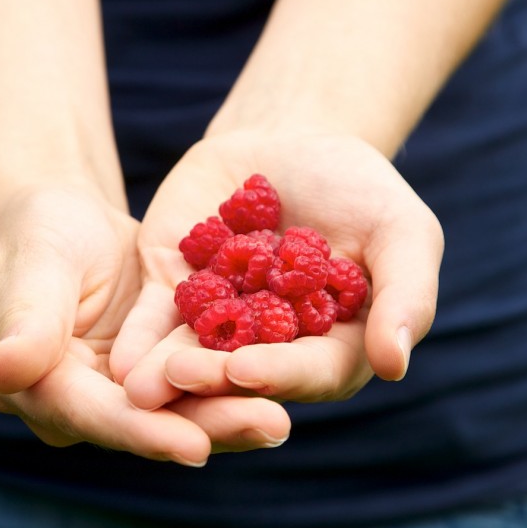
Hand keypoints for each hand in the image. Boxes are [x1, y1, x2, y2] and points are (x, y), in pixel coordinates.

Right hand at [0, 185, 289, 465]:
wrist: (67, 222)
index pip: (90, 417)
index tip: (193, 446)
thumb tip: (5, 373)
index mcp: (29, 388)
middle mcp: (76, 406)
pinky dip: (236, 385)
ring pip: (178, 413)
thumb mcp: (31, 262)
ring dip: (232, 416)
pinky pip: (196, 385)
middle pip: (145, 425)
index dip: (141, 431)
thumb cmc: (38, 231)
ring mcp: (116, 394)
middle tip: (271, 429)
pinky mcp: (152, 375)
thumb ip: (26, 317)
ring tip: (283, 418)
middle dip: (208, 429)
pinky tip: (283, 385)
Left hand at [112, 131, 442, 411]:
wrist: (293, 142)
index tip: (247, 369)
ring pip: (196, 358)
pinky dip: (141, 340)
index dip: (281, 375)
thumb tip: (395, 364)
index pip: (312, 371)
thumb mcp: (400, 230)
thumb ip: (406, 294)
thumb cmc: (360, 189)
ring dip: (168, 374)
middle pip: (246, 375)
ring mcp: (222, 325)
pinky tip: (121, 358)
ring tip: (139, 385)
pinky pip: (157, 323)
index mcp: (334, 346)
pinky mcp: (177, 298)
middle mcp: (276, 349)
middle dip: (213, 379)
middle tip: (180, 377)